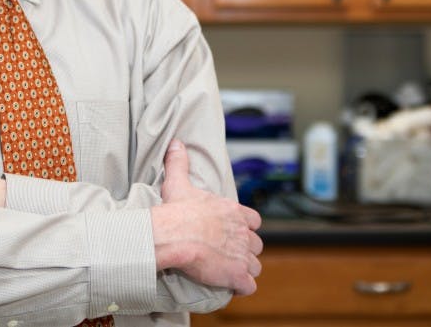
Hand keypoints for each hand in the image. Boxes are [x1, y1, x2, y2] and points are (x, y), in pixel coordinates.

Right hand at [150, 140, 262, 295]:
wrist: (173, 235)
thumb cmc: (177, 210)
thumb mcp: (179, 182)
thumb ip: (179, 162)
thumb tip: (176, 143)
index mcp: (234, 212)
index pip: (254, 221)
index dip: (247, 228)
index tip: (235, 232)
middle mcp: (243, 232)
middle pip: (256, 245)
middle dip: (247, 251)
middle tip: (229, 255)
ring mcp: (242, 255)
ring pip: (255, 266)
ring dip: (245, 270)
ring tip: (229, 273)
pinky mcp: (237, 274)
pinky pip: (248, 286)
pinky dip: (241, 287)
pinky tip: (230, 286)